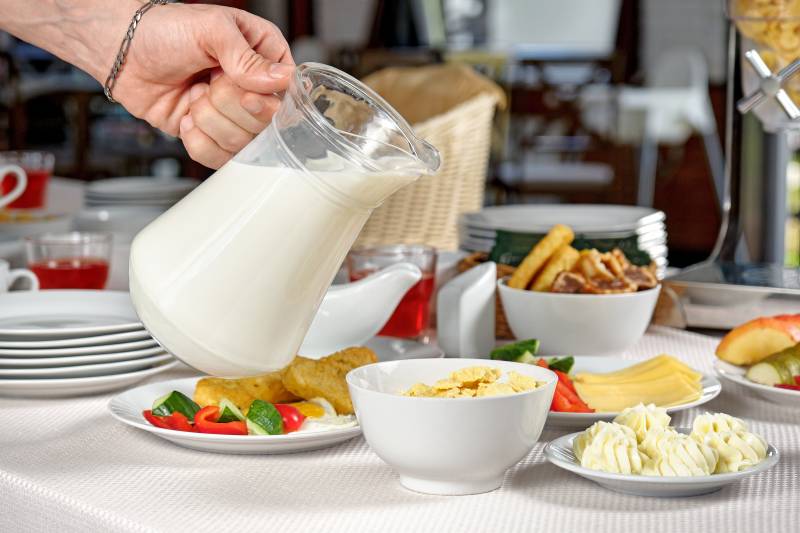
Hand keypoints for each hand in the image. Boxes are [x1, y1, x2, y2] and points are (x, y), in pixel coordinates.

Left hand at [110, 2, 293, 167]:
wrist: (123, 52)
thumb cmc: (165, 29)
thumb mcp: (211, 29)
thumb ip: (246, 56)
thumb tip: (280, 79)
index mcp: (265, 55)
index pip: (287, 93)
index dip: (266, 101)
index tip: (245, 93)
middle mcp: (254, 89)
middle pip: (265, 124)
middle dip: (227, 106)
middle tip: (207, 82)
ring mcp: (234, 116)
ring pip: (242, 143)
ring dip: (208, 120)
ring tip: (193, 95)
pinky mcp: (213, 137)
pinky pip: (219, 157)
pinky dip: (197, 140)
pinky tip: (186, 116)